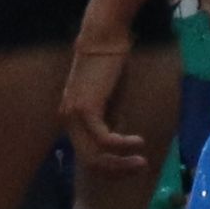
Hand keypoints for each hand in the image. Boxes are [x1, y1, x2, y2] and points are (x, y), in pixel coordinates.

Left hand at [62, 9, 152, 177]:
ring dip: (121, 163)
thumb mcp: (110, 101)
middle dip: (117, 171)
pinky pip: (103, 139)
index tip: (132, 167)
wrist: (104, 37)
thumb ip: (110, 121)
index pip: (87, 157)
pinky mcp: (85, 108)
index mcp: (70, 120)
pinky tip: (138, 142)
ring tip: (142, 160)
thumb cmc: (110, 65)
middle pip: (89, 162)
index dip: (110, 168)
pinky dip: (122, 145)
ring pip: (95, 155)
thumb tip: (116, 146)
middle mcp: (67, 120)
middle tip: (141, 167)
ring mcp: (73, 115)